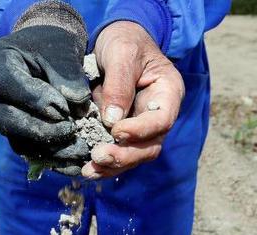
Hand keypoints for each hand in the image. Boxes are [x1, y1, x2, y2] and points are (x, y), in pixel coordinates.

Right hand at [0, 23, 90, 173]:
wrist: (49, 51)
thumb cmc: (53, 44)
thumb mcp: (61, 49)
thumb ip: (67, 75)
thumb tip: (77, 108)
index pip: (10, 86)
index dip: (36, 100)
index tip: (64, 107)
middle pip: (9, 121)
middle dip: (43, 130)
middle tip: (72, 130)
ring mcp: (3, 116)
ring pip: (20, 142)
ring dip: (51, 151)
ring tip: (80, 150)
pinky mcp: (18, 133)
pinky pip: (31, 153)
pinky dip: (54, 160)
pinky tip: (76, 163)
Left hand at [82, 21, 184, 179]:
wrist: (118, 42)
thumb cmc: (125, 42)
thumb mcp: (122, 53)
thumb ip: (119, 84)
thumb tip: (112, 120)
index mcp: (168, 93)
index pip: (162, 120)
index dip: (141, 130)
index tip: (116, 131)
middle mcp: (160, 115)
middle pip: (151, 146)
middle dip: (125, 156)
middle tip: (99, 155)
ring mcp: (144, 128)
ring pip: (135, 156)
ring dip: (113, 166)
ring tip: (90, 170)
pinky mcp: (126, 134)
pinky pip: (120, 153)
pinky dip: (105, 165)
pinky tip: (88, 169)